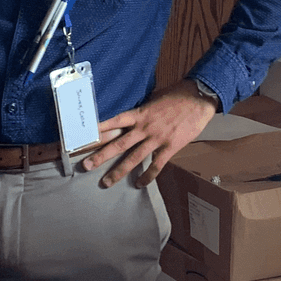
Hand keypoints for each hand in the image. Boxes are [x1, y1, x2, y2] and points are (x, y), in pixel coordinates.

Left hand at [81, 79, 215, 188]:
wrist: (199, 98)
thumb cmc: (177, 95)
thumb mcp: (154, 98)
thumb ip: (141, 111)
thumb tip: (130, 117)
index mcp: (139, 113)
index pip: (113, 122)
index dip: (97, 130)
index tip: (82, 138)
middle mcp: (144, 127)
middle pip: (118, 143)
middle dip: (100, 155)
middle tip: (85, 166)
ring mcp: (157, 138)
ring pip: (133, 158)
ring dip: (118, 171)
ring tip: (106, 182)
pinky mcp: (170, 147)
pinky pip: (156, 165)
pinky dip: (147, 176)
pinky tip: (139, 185)